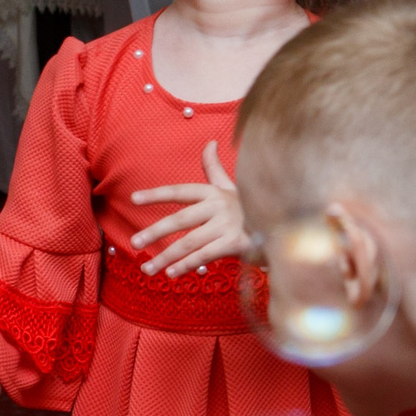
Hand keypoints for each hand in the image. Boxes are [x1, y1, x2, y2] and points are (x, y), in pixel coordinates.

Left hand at [130, 142, 247, 276]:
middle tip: (134, 243)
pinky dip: (186, 265)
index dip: (157, 194)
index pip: (180, 192)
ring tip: (148, 268)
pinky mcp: (236, 244)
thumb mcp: (231, 187)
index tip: (133, 198)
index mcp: (215, 192)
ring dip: (165, 256)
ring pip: (189, 242)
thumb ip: (214, 168)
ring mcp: (228, 225)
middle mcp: (219, 206)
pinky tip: (171, 273)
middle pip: (180, 219)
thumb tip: (210, 142)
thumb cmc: (250, 207)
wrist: (282, 226)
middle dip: (155, 232)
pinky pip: (204, 255)